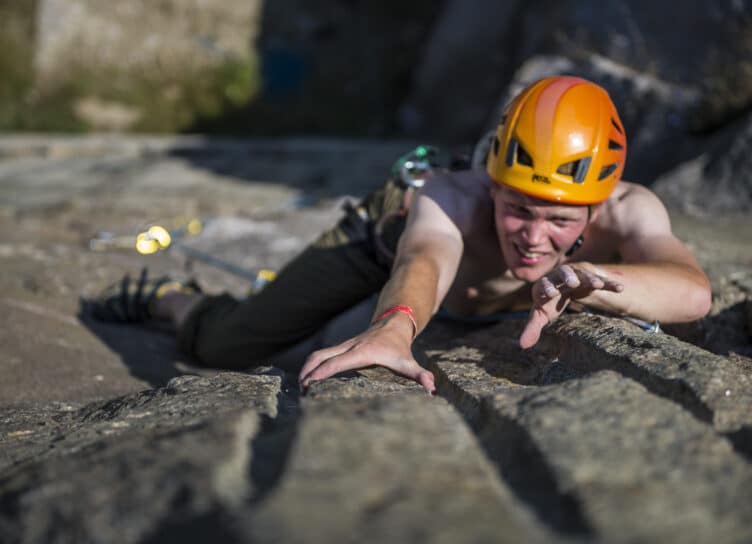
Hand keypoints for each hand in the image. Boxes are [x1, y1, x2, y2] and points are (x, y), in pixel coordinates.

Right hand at [298, 316, 435, 392]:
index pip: (338, 362)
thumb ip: (419, 374)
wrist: (394, 324)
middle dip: (308, 371)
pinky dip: (312, 366)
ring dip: (306, 368)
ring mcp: (343, 346)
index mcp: (362, 352)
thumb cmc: (399, 348)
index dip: (323, 372)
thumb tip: (431, 387)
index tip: (310, 383)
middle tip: (300, 391)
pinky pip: (322, 355)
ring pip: (318, 354)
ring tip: (300, 387)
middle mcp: (349, 347)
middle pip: (320, 356)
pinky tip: (308, 380)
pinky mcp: (341, 348)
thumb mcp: (408, 361)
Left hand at [519, 263, 623, 348]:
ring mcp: (577, 276)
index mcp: (544, 285)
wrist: (564, 285)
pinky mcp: (591, 278)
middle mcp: (559, 277)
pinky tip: (619, 289)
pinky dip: (609, 283)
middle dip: (567, 276)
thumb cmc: (549, 302)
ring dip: (590, 278)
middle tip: (573, 282)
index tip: (550, 294)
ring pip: (583, 274)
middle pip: (563, 272)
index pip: (543, 284)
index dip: (546, 288)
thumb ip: (532, 328)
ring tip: (598, 284)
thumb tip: (522, 346)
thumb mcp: (541, 314)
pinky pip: (601, 280)